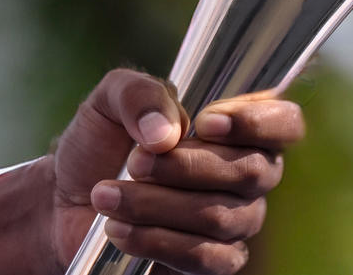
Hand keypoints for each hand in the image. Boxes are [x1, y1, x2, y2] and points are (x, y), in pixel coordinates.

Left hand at [0, 69, 306, 274]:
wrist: (66, 200)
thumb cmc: (101, 144)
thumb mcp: (109, 101)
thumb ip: (139, 95)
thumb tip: (166, 134)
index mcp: (241, 127)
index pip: (287, 123)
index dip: (259, 122)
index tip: (205, 122)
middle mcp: (250, 174)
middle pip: (253, 172)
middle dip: (187, 167)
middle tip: (135, 162)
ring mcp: (236, 220)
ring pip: (222, 217)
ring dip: (158, 205)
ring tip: (108, 196)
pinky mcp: (211, 261)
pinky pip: (207, 258)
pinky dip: (158, 243)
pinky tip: (120, 230)